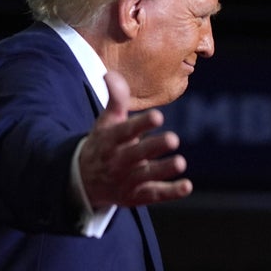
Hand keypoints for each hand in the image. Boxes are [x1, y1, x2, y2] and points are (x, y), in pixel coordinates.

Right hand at [78, 71, 192, 207]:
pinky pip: (154, 195)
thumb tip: (111, 74)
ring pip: (146, 176)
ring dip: (163, 170)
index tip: (159, 116)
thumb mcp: (106, 121)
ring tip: (180, 162)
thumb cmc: (103, 144)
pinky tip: (187, 186)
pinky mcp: (135, 196)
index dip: (141, 124)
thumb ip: (115, 99)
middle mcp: (118, 161)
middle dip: (154, 147)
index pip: (125, 131)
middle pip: (136, 154)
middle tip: (174, 139)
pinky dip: (170, 192)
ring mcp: (126, 180)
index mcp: (110, 140)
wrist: (83, 180)